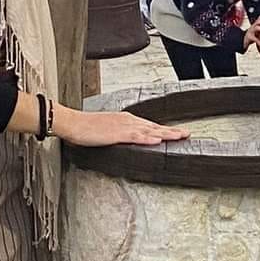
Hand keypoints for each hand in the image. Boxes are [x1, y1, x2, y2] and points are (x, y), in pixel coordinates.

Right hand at [56, 107, 188, 146]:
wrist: (73, 123)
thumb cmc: (86, 128)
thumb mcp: (107, 130)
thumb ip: (119, 134)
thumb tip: (128, 140)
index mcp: (126, 120)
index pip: (150, 125)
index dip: (164, 129)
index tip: (176, 132)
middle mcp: (128, 121)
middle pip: (154, 126)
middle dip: (171, 131)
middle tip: (186, 134)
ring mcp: (123, 127)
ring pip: (149, 130)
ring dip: (165, 133)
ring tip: (179, 136)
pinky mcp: (117, 134)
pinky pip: (135, 136)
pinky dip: (147, 138)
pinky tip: (157, 140)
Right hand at [243, 17, 259, 50]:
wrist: (243, 40)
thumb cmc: (253, 35)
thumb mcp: (258, 31)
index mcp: (256, 24)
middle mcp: (253, 26)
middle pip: (258, 21)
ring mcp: (251, 31)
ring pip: (256, 28)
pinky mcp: (249, 37)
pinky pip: (254, 38)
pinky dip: (258, 41)